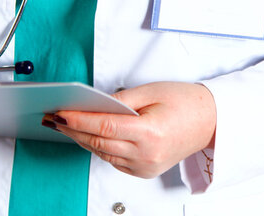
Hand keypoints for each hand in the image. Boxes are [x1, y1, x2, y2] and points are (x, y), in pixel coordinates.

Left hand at [42, 82, 215, 178]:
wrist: (211, 122)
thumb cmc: (186, 103)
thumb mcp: (151, 91)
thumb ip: (120, 99)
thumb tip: (94, 104)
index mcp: (149, 133)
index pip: (103, 127)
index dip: (77, 120)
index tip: (59, 112)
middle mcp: (146, 155)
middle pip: (98, 142)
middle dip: (72, 130)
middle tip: (52, 118)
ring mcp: (145, 167)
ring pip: (102, 153)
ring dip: (81, 139)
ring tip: (64, 125)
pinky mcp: (144, 171)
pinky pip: (113, 159)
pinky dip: (98, 146)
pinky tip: (87, 135)